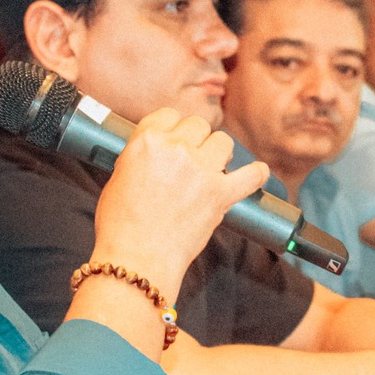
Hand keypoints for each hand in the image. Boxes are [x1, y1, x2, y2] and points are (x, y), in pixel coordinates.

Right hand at [93, 109, 269, 297]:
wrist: (137, 258)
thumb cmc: (120, 225)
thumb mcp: (118, 177)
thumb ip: (140, 157)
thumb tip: (154, 154)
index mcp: (147, 141)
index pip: (169, 115)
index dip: (174, 127)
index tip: (177, 137)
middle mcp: (176, 149)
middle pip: (198, 125)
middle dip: (196, 141)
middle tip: (191, 159)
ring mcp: (201, 170)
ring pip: (223, 142)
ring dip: (219, 153)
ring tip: (213, 168)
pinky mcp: (221, 194)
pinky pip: (251, 175)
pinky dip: (256, 175)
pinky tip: (256, 174)